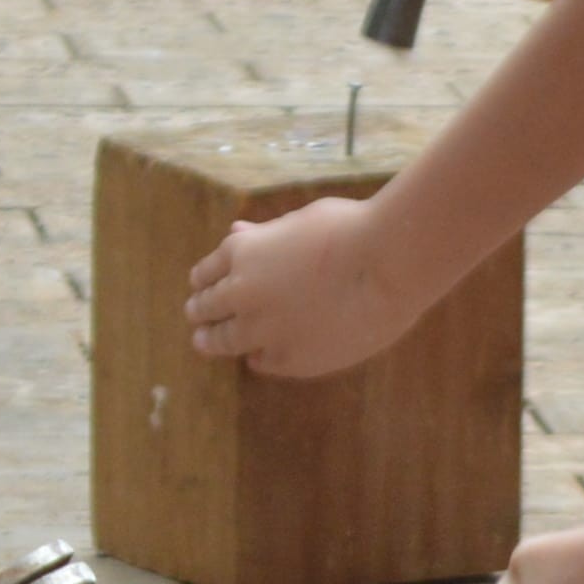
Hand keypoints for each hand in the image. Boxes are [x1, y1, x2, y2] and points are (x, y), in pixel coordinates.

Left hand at [183, 196, 411, 377]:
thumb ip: (264, 235)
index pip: (205, 271)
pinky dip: (258, 357)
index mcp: (242, 252)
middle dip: (200, 310)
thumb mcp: (299, 221)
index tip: (200, 286)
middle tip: (195, 315)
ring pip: (224, 341)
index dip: (203, 280)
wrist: (388, 265)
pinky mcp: (291, 359)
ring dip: (213, 341)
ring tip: (205, 343)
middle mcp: (242, 294)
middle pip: (206, 308)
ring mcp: (264, 330)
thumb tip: (237, 231)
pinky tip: (259, 356)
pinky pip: (263, 361)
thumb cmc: (351, 229)